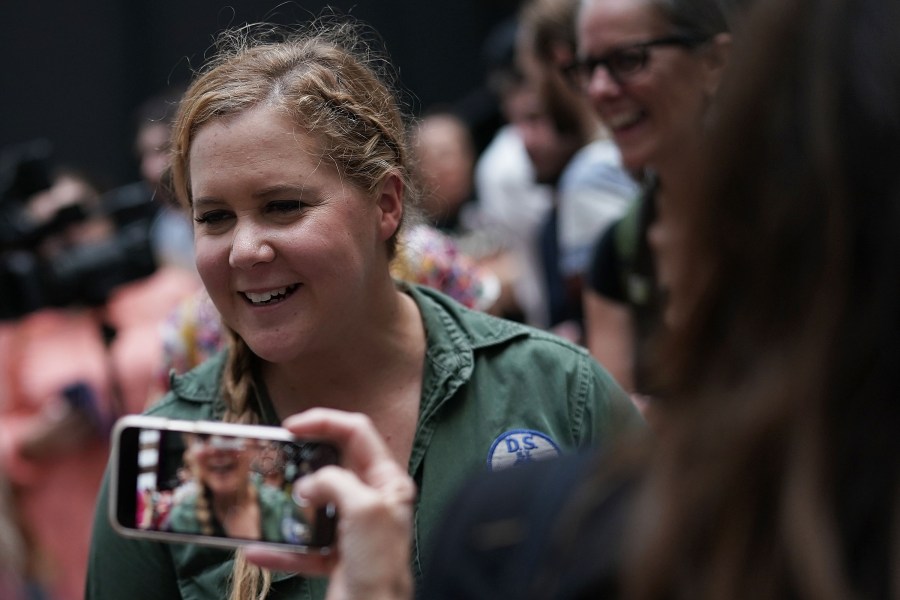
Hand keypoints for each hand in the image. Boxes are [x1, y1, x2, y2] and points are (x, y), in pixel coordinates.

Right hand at [243, 408, 415, 599]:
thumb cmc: (380, 566)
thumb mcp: (363, 509)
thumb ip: (335, 482)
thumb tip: (310, 482)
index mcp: (387, 482)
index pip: (357, 433)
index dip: (325, 422)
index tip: (292, 426)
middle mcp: (372, 501)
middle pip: (333, 465)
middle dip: (303, 461)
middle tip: (276, 457)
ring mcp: (353, 529)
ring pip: (314, 506)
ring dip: (288, 506)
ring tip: (266, 500)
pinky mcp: (336, 558)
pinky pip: (302, 546)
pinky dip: (280, 548)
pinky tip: (258, 549)